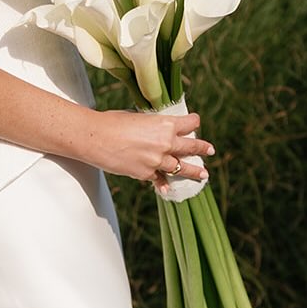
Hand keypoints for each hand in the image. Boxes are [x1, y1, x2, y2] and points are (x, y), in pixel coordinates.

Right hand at [96, 109, 213, 188]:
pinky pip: (160, 180)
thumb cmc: (112, 122)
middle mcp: (166, 142)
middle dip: (203, 149)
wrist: (95, 138)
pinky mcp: (146, 174)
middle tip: (210, 151)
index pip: (190, 123)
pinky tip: (168, 190)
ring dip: (193, 172)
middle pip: (191, 146)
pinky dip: (164, 184)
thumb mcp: (137, 117)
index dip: (193, 123)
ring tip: (203, 175)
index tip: (195, 124)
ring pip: (182, 168)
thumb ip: (152, 125)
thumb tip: (155, 130)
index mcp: (165, 124)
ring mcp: (157, 160)